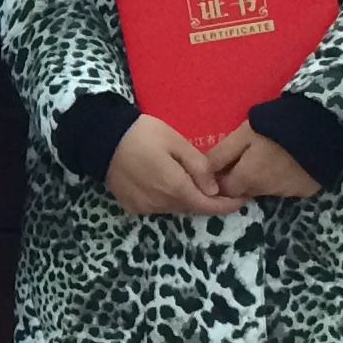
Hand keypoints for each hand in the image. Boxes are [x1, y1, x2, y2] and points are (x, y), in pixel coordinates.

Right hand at [105, 115, 246, 216]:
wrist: (101, 139)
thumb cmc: (143, 134)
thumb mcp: (176, 142)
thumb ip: (198, 166)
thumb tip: (214, 190)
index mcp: (175, 187)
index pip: (207, 206)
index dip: (226, 206)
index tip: (241, 201)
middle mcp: (161, 203)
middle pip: (191, 207)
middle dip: (207, 199)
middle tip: (219, 186)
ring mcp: (145, 207)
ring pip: (175, 207)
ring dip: (186, 198)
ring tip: (191, 181)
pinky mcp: (132, 206)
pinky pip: (158, 206)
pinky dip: (167, 198)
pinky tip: (165, 182)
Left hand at [203, 121, 320, 200]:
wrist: (323, 125)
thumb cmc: (276, 126)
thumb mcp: (243, 134)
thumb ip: (221, 155)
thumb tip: (204, 174)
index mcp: (248, 179)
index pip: (225, 191)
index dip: (222, 178)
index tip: (225, 164)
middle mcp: (266, 192)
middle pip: (246, 190)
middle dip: (242, 177)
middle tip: (249, 153)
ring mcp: (289, 192)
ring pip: (267, 189)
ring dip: (264, 176)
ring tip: (271, 153)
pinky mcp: (307, 189)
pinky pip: (288, 186)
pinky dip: (284, 176)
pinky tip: (290, 159)